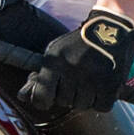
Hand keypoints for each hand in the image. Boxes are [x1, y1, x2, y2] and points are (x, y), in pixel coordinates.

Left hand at [19, 9, 133, 112]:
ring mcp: (92, 78)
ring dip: (86, 99)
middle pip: (64, 102)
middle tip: (76, 81)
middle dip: (69, 95)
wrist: (111, 27)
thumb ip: (40, 75)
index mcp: (54, 61)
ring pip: (82, 106)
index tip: (48, 99)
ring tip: (90, 82)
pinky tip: (102, 87)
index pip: (41, 96)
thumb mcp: (55, 52)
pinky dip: (102, 101)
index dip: (43, 101)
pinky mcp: (111, 84)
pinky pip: (101, 107)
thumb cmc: (78, 43)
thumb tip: (22, 97)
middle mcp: (71, 70)